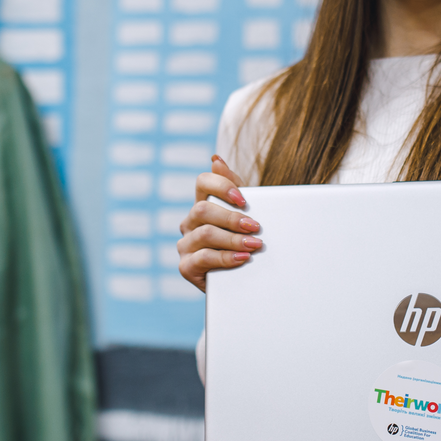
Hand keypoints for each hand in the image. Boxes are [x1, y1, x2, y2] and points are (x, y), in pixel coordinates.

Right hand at [176, 155, 261, 291]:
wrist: (242, 282)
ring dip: (233, 239)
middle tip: (255, 226)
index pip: (202, 182)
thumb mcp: (244, 216)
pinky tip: (242, 258)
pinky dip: (225, 257)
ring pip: (204, 234)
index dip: (221, 185)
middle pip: (203, 209)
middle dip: (232, 217)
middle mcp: (189, 222)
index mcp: (202, 205)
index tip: (244, 199)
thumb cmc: (243, 243)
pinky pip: (202, 258)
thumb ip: (234, 189)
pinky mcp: (186, 267)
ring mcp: (185, 244)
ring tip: (254, 245)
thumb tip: (216, 159)